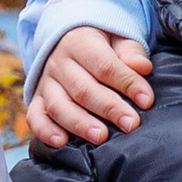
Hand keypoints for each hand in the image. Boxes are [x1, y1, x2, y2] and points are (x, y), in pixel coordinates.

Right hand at [26, 27, 152, 148]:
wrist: (68, 41)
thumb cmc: (101, 44)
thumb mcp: (117, 38)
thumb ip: (130, 51)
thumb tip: (142, 67)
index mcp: (80, 43)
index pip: (104, 65)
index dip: (127, 83)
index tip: (147, 100)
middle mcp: (58, 63)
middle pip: (82, 89)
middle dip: (109, 108)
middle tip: (131, 124)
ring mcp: (45, 83)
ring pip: (58, 106)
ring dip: (80, 123)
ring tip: (101, 137)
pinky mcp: (37, 100)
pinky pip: (35, 117)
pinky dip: (45, 131)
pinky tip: (61, 143)